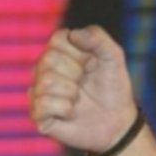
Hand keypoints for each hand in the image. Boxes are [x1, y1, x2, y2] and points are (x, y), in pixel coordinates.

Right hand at [29, 26, 138, 152]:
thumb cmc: (113, 88)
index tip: (91, 65)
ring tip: (79, 99)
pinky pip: (42, 104)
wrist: (117, 122)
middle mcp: (44, 68)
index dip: (80, 53)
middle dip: (76, 74)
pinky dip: (64, 109)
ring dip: (71, 92)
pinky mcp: (38, 114)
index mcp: (59, 51)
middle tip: (84, 84)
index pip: (58, 39)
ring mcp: (38, 90)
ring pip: (45, 82)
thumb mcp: (114, 57)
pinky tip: (71, 112)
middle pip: (49, 60)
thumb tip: (73, 34)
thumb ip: (98, 38)